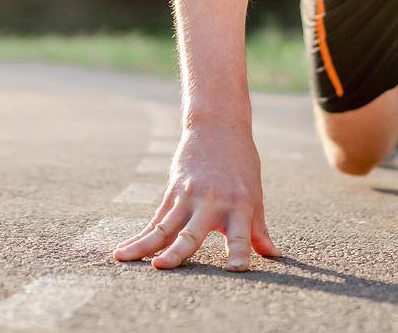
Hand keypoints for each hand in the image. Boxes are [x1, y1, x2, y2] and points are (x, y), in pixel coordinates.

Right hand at [111, 122, 282, 271]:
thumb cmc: (241, 165)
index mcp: (240, 205)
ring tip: (124, 258)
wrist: (218, 127)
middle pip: (192, 233)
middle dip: (177, 251)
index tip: (235, 270)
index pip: (240, 235)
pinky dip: (140, 237)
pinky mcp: (172, 193)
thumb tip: (273, 255)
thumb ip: (258, 229)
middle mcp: (212, 203)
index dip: (238, 252)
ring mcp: (189, 197)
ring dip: (143, 245)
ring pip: (164, 227)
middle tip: (161, 266)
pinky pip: (156, 220)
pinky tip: (124, 250)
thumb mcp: (254, 194)